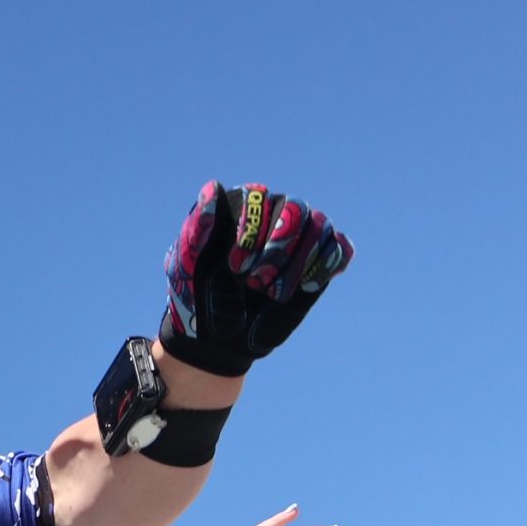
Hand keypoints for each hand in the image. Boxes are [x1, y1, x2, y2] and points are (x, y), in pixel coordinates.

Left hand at [159, 182, 353, 377]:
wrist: (218, 338)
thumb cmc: (197, 296)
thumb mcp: (186, 264)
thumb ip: (198, 228)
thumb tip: (212, 187)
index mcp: (239, 209)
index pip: (259, 197)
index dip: (252, 231)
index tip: (235, 267)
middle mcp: (272, 215)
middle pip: (296, 207)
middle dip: (279, 247)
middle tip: (256, 283)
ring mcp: (298, 238)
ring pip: (320, 226)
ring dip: (299, 261)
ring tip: (274, 293)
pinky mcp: (317, 262)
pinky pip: (340, 248)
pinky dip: (326, 265)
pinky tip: (305, 287)